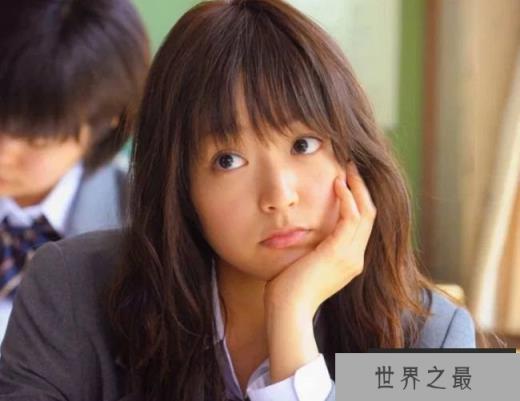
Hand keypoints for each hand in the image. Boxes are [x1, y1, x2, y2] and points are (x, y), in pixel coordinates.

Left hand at [265, 161, 376, 316]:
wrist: (288, 309)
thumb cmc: (288, 288)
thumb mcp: (305, 263)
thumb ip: (311, 248)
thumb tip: (301, 233)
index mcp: (349, 261)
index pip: (361, 225)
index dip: (358, 201)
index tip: (347, 181)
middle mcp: (355, 258)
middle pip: (369, 215)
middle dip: (362, 189)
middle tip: (352, 167)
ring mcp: (350, 256)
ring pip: (365, 213)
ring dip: (357, 187)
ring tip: (347, 168)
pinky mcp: (339, 252)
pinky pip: (351, 217)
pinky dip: (347, 198)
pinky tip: (338, 184)